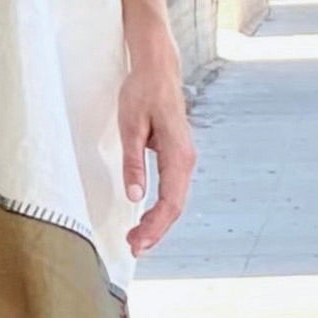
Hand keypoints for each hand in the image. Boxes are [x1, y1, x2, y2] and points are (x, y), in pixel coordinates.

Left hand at [119, 57, 196, 255]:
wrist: (157, 68)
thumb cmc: (142, 92)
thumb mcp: (130, 126)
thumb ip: (133, 162)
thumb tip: (134, 197)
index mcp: (178, 154)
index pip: (170, 202)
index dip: (155, 226)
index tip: (137, 243)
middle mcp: (186, 159)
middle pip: (175, 206)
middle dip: (156, 231)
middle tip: (134, 248)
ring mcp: (184, 158)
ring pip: (175, 200)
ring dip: (158, 222)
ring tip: (137, 240)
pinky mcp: (176, 156)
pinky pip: (172, 190)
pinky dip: (160, 208)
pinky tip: (147, 219)